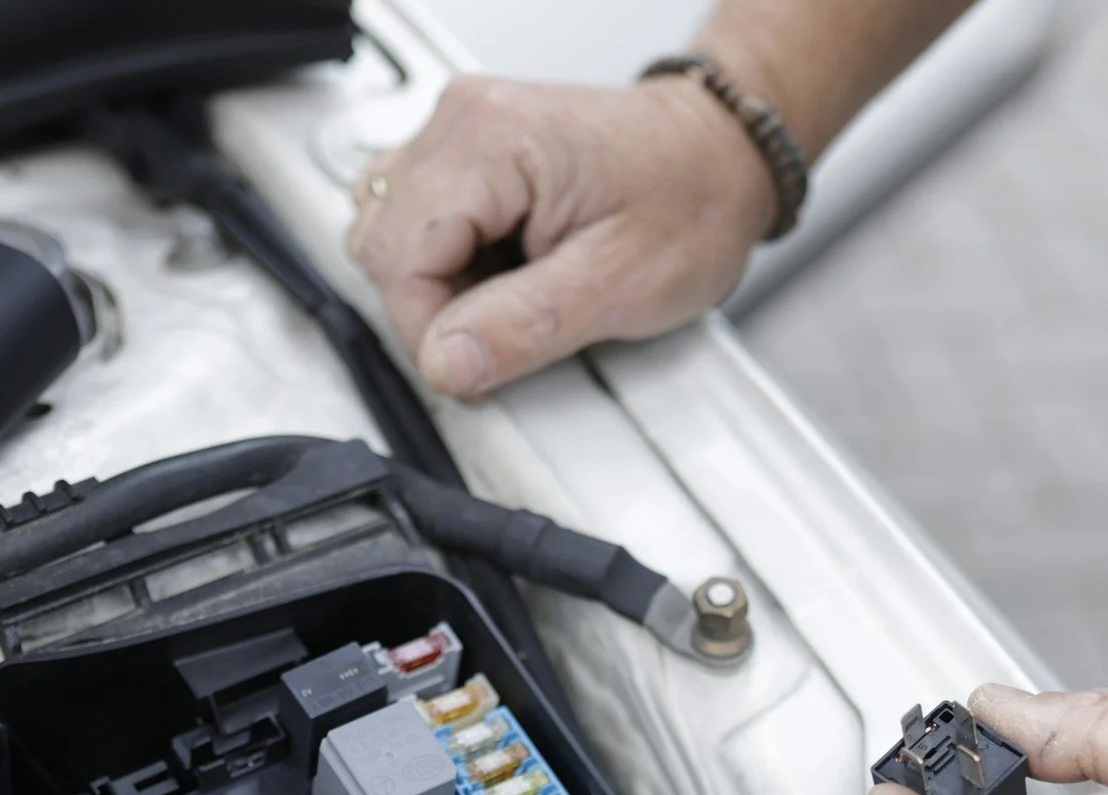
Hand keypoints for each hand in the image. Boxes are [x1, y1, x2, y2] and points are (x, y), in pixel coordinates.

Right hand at [347, 75, 775, 399]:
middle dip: (436, 307)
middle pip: (383, 242)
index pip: (397, 256)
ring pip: (392, 232)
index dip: (428, 328)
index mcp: (491, 141)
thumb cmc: (692, 202)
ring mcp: (461, 128)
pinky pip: (420, 219)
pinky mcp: (469, 148)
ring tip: (516, 289)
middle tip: (511, 324)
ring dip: (442, 283)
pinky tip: (505, 268)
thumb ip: (522, 328)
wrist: (724, 157)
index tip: (478, 363)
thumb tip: (446, 362)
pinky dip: (452, 260)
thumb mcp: (618, 285)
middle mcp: (464, 119)